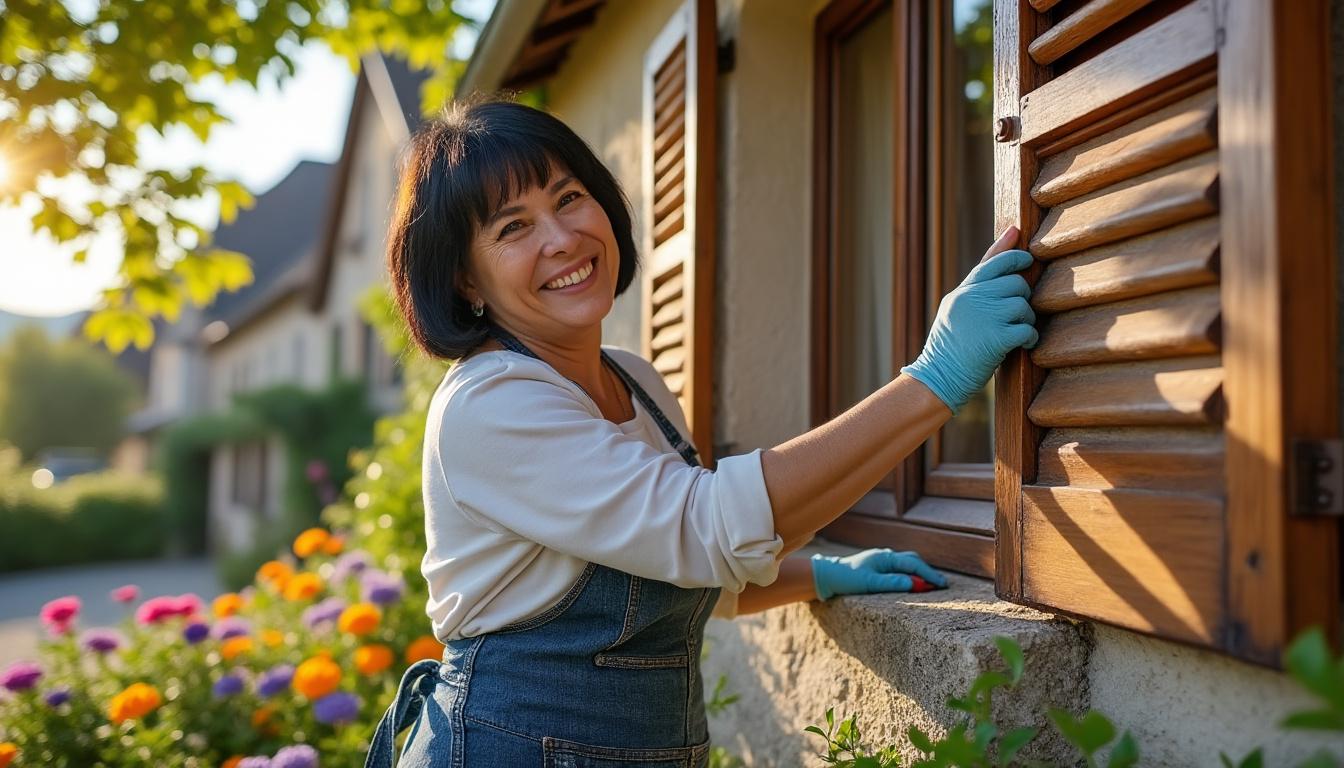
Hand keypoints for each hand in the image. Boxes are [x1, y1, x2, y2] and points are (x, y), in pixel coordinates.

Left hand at [810, 548, 948, 599]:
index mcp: (886, 557)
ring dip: (919, 572)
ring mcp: (881, 561)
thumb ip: (892, 582)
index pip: (914, 564)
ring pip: (906, 563)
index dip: (930, 574)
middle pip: (913, 561)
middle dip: (928, 572)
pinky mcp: (877, 567)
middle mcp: (886, 556)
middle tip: (941, 585)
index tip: (943, 585)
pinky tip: (912, 582)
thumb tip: (914, 583)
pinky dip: (909, 574)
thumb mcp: (870, 583)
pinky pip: (899, 568)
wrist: (827, 575)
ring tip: (931, 585)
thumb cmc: (847, 579)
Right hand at [900, 227, 1037, 412]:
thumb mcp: (953, 311)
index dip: (1014, 255)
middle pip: (1015, 283)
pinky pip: (1028, 329)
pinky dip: (1030, 338)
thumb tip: (1002, 270)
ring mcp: (985, 318)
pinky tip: (1024, 344)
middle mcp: (973, 299)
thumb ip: (974, 291)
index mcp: (963, 292)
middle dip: (1022, 297)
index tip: (1027, 257)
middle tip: (1017, 314)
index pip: (993, 261)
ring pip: (1023, 306)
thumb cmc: (949, 347)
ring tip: (1017, 332)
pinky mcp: (997, 339)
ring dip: (1027, 319)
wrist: (937, 377)